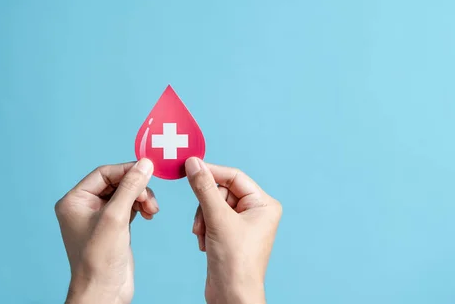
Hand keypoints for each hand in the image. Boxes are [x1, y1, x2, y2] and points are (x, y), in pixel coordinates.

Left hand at [55, 159, 158, 303]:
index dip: (127, 170)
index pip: (103, 173)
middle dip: (136, 188)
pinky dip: (141, 207)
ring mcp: (99, 218)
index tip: (148, 170)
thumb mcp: (116, 217)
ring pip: (125, 194)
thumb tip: (145, 164)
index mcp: (74, 201)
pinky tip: (148, 215)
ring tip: (152, 210)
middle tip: (150, 199)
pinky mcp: (113, 227)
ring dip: (141, 198)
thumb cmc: (99, 259)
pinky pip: (129, 207)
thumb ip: (130, 187)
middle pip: (116, 182)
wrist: (104, 292)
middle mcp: (84, 207)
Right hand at [186, 157, 282, 303]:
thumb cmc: (235, 262)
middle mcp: (257, 211)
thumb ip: (205, 188)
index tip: (189, 167)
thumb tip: (194, 164)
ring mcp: (243, 223)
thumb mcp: (218, 219)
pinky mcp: (231, 234)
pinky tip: (205, 243)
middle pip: (222, 190)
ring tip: (204, 236)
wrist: (232, 296)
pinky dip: (204, 228)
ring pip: (213, 204)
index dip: (211, 171)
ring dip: (203, 218)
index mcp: (264, 204)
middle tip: (203, 222)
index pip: (234, 176)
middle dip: (207, 205)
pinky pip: (212, 218)